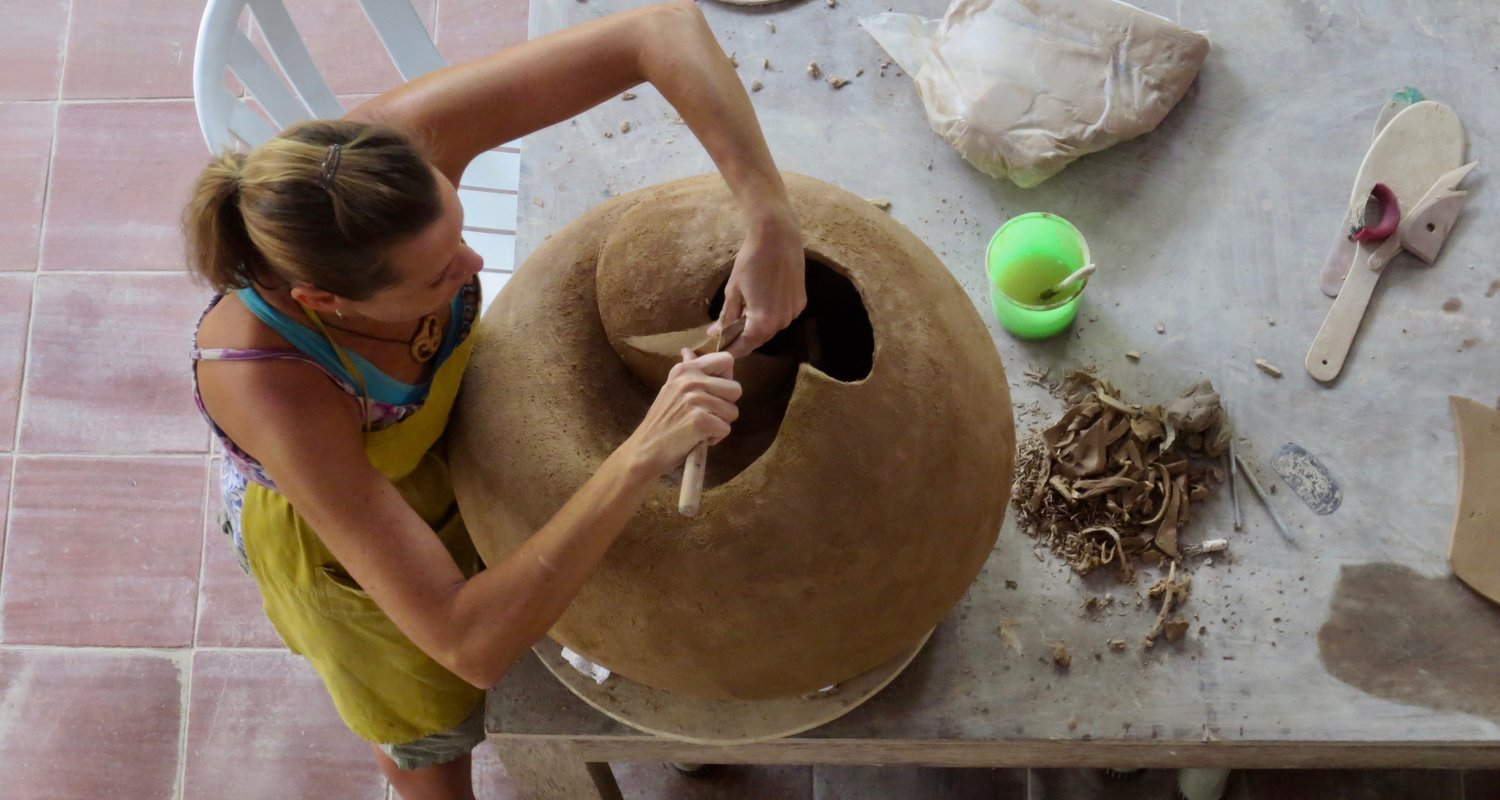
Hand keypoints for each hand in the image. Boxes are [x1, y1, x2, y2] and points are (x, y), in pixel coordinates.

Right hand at [622, 350, 740, 478]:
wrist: (644, 449)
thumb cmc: (661, 421)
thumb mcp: (670, 388)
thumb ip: (686, 369)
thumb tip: (688, 351)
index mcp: (685, 369)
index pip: (726, 360)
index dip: (726, 378)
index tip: (713, 392)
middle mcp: (691, 380)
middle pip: (736, 389)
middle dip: (725, 406)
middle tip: (704, 415)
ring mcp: (696, 400)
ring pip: (733, 411)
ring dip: (719, 424)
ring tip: (698, 428)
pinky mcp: (701, 421)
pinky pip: (726, 429)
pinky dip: (715, 438)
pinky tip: (697, 438)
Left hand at [710, 212, 805, 358]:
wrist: (778, 236)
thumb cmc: (751, 260)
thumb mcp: (733, 290)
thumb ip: (726, 316)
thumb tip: (716, 334)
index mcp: (763, 323)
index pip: (743, 347)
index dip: (729, 349)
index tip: (717, 349)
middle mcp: (782, 323)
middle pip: (758, 340)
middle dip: (741, 338)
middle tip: (724, 332)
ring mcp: (793, 313)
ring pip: (771, 329)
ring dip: (756, 327)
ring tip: (741, 315)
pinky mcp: (800, 302)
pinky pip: (781, 316)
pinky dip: (770, 316)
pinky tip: (760, 302)